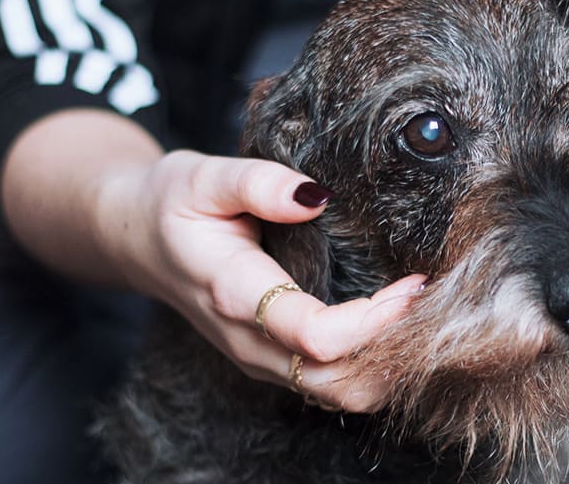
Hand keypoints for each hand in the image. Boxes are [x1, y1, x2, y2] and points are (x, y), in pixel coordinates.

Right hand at [107, 149, 423, 411]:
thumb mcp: (203, 174)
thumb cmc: (172, 202)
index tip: (412, 282)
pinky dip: (373, 364)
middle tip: (431, 300)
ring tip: (420, 311)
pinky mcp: (273, 360)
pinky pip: (332, 384)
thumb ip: (257, 182)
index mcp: (234, 294)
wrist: (138, 239)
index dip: (374, 320)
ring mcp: (260, 359)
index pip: (316, 337)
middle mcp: (248, 341)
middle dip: (393, 350)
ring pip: (339, 394)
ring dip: (388, 363)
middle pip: (338, 384)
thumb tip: (314, 196)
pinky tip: (396, 323)